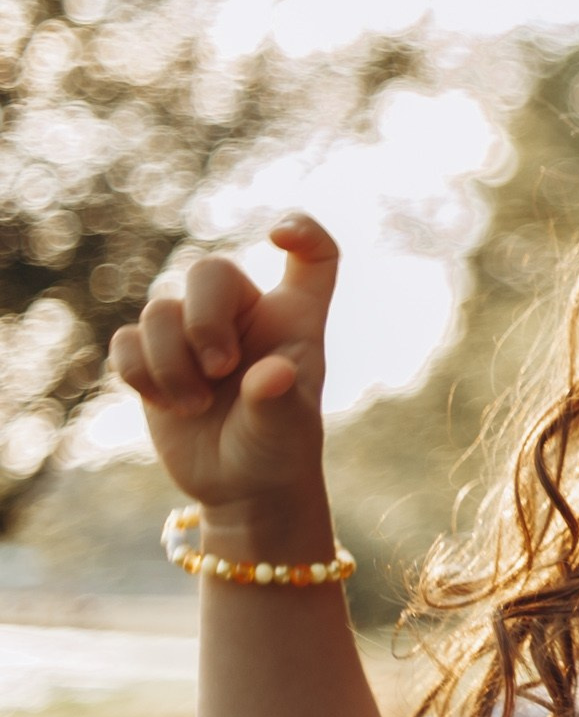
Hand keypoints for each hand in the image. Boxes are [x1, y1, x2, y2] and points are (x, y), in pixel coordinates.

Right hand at [109, 213, 339, 515]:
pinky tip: (167, 404)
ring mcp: (194, 332)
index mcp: (294, 319)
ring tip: (198, 406)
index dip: (303, 231)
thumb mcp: (287, 430)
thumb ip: (278, 401)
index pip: (314, 258)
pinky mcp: (153, 356)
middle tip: (221, 370)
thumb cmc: (277, 449)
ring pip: (159, 310)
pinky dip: (141, 373)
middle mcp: (244, 314)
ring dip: (171, 363)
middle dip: (203, 319)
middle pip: (209, 270)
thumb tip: (270, 375)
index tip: (277, 233)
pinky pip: (126, 341)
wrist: (240, 484)